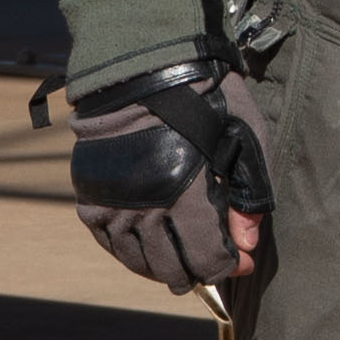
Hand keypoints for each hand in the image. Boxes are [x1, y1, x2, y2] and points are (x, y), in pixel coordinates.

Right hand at [69, 59, 273, 296]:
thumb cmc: (208, 99)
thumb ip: (248, 197)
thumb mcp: (247, 139)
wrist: (146, 67)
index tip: (239, 260)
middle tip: (209, 264)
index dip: (227, 267)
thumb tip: (246, 245)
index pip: (206, 260)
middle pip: (171, 268)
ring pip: (138, 261)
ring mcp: (114, 204)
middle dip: (197, 272)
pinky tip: (147, 246)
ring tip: (180, 262)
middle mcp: (146, 207)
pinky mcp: (91, 196)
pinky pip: (109, 243)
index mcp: (187, 195)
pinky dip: (129, 252)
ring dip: (162, 268)